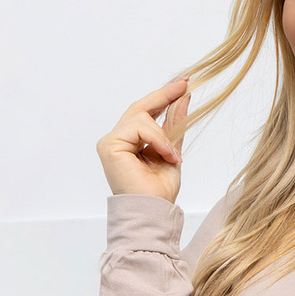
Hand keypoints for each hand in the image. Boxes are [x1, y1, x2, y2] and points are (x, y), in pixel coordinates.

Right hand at [96, 76, 190, 200]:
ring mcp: (110, 142)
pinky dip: (157, 139)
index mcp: (129, 143)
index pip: (144, 113)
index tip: (183, 84)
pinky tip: (165, 155)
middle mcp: (116, 140)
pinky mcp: (110, 145)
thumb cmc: (160, 191)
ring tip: (173, 156)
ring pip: (141, 117)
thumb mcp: (172, 152)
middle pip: (139, 108)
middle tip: (185, 84)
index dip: (163, 97)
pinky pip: (138, 127)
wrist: (153, 211)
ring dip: (163, 135)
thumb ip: (174, 126)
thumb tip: (184, 99)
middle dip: (164, 96)